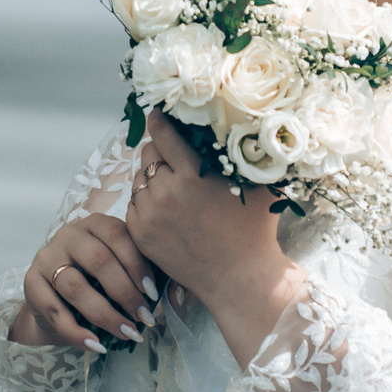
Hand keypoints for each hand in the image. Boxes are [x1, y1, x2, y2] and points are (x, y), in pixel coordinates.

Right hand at [11, 212, 155, 356]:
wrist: (55, 301)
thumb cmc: (96, 282)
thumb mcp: (119, 271)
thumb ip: (144, 275)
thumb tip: (178, 294)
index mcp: (94, 224)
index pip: (118, 235)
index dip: (137, 265)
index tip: (153, 294)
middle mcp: (68, 235)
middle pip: (99, 260)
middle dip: (126, 293)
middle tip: (144, 317)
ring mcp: (46, 258)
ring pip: (76, 288)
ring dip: (106, 315)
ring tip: (127, 333)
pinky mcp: (30, 283)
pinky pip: (55, 311)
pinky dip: (78, 333)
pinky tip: (97, 345)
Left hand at [125, 113, 305, 364]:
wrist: (240, 278)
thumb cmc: (255, 231)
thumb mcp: (258, 186)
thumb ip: (247, 155)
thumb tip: (246, 126)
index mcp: (192, 175)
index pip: (162, 134)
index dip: (158, 120)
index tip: (157, 113)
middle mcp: (166, 192)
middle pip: (147, 155)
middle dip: (158, 153)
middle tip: (172, 159)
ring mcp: (150, 215)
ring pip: (138, 181)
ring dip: (151, 180)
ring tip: (172, 189)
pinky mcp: (140, 234)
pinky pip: (133, 205)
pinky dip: (145, 203)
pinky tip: (166, 210)